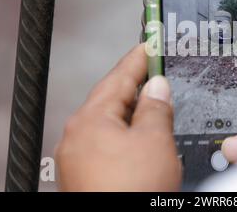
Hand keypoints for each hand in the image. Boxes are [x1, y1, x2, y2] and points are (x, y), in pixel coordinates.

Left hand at [56, 44, 180, 191]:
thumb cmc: (129, 193)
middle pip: (111, 98)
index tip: (149, 44)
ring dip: (133, 110)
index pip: (118, 76)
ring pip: (110, 121)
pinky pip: (108, 141)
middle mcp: (78, 135)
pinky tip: (142, 136)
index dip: (138, 58)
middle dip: (136, 85)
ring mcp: (79, 155)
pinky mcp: (86, 172)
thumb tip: (158, 87)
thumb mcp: (154, 141)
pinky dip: (126, 133)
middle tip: (157, 72)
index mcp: (91, 120)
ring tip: (155, 102)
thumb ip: (156, 108)